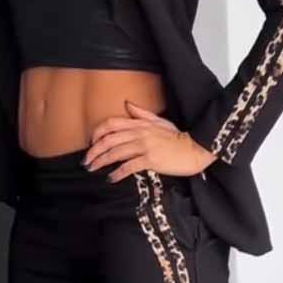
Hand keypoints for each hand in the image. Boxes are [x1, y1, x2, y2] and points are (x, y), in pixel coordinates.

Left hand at [82, 101, 216, 180]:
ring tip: (92, 169)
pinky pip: (129, 166)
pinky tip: (111, 178)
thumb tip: (127, 104)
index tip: (91, 143)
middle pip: (109, 139)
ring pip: (115, 152)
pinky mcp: (151, 159)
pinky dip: (117, 173)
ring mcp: (145, 146)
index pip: (111, 124)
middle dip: (94, 151)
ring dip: (101, 162)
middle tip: (86, 161)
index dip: (97, 133)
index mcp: (140, 123)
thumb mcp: (160, 121)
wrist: (195, 148)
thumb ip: (141, 114)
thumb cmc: (178, 137)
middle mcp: (139, 133)